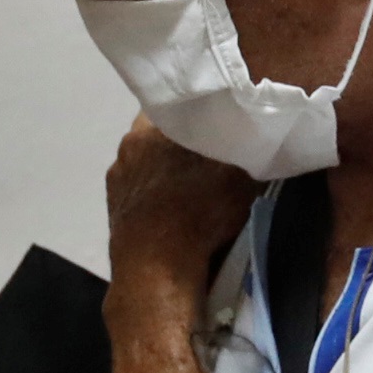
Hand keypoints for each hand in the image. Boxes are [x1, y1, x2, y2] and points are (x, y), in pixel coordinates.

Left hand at [106, 119, 258, 303]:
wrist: (156, 268)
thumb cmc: (197, 213)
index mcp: (149, 127)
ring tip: (194, 187)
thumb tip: (257, 131)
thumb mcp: (238, 176)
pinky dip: (156, 195)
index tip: (219, 120)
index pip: (177, 104)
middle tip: (212, 153)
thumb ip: (245, 148)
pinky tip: (175, 210)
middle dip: (184, 141)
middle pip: (162, 134)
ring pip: (149, 163)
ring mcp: (117, 181)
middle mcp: (126, 148)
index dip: (200, 110)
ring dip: (167, 169)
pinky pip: (141, 192)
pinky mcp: (115, 210)